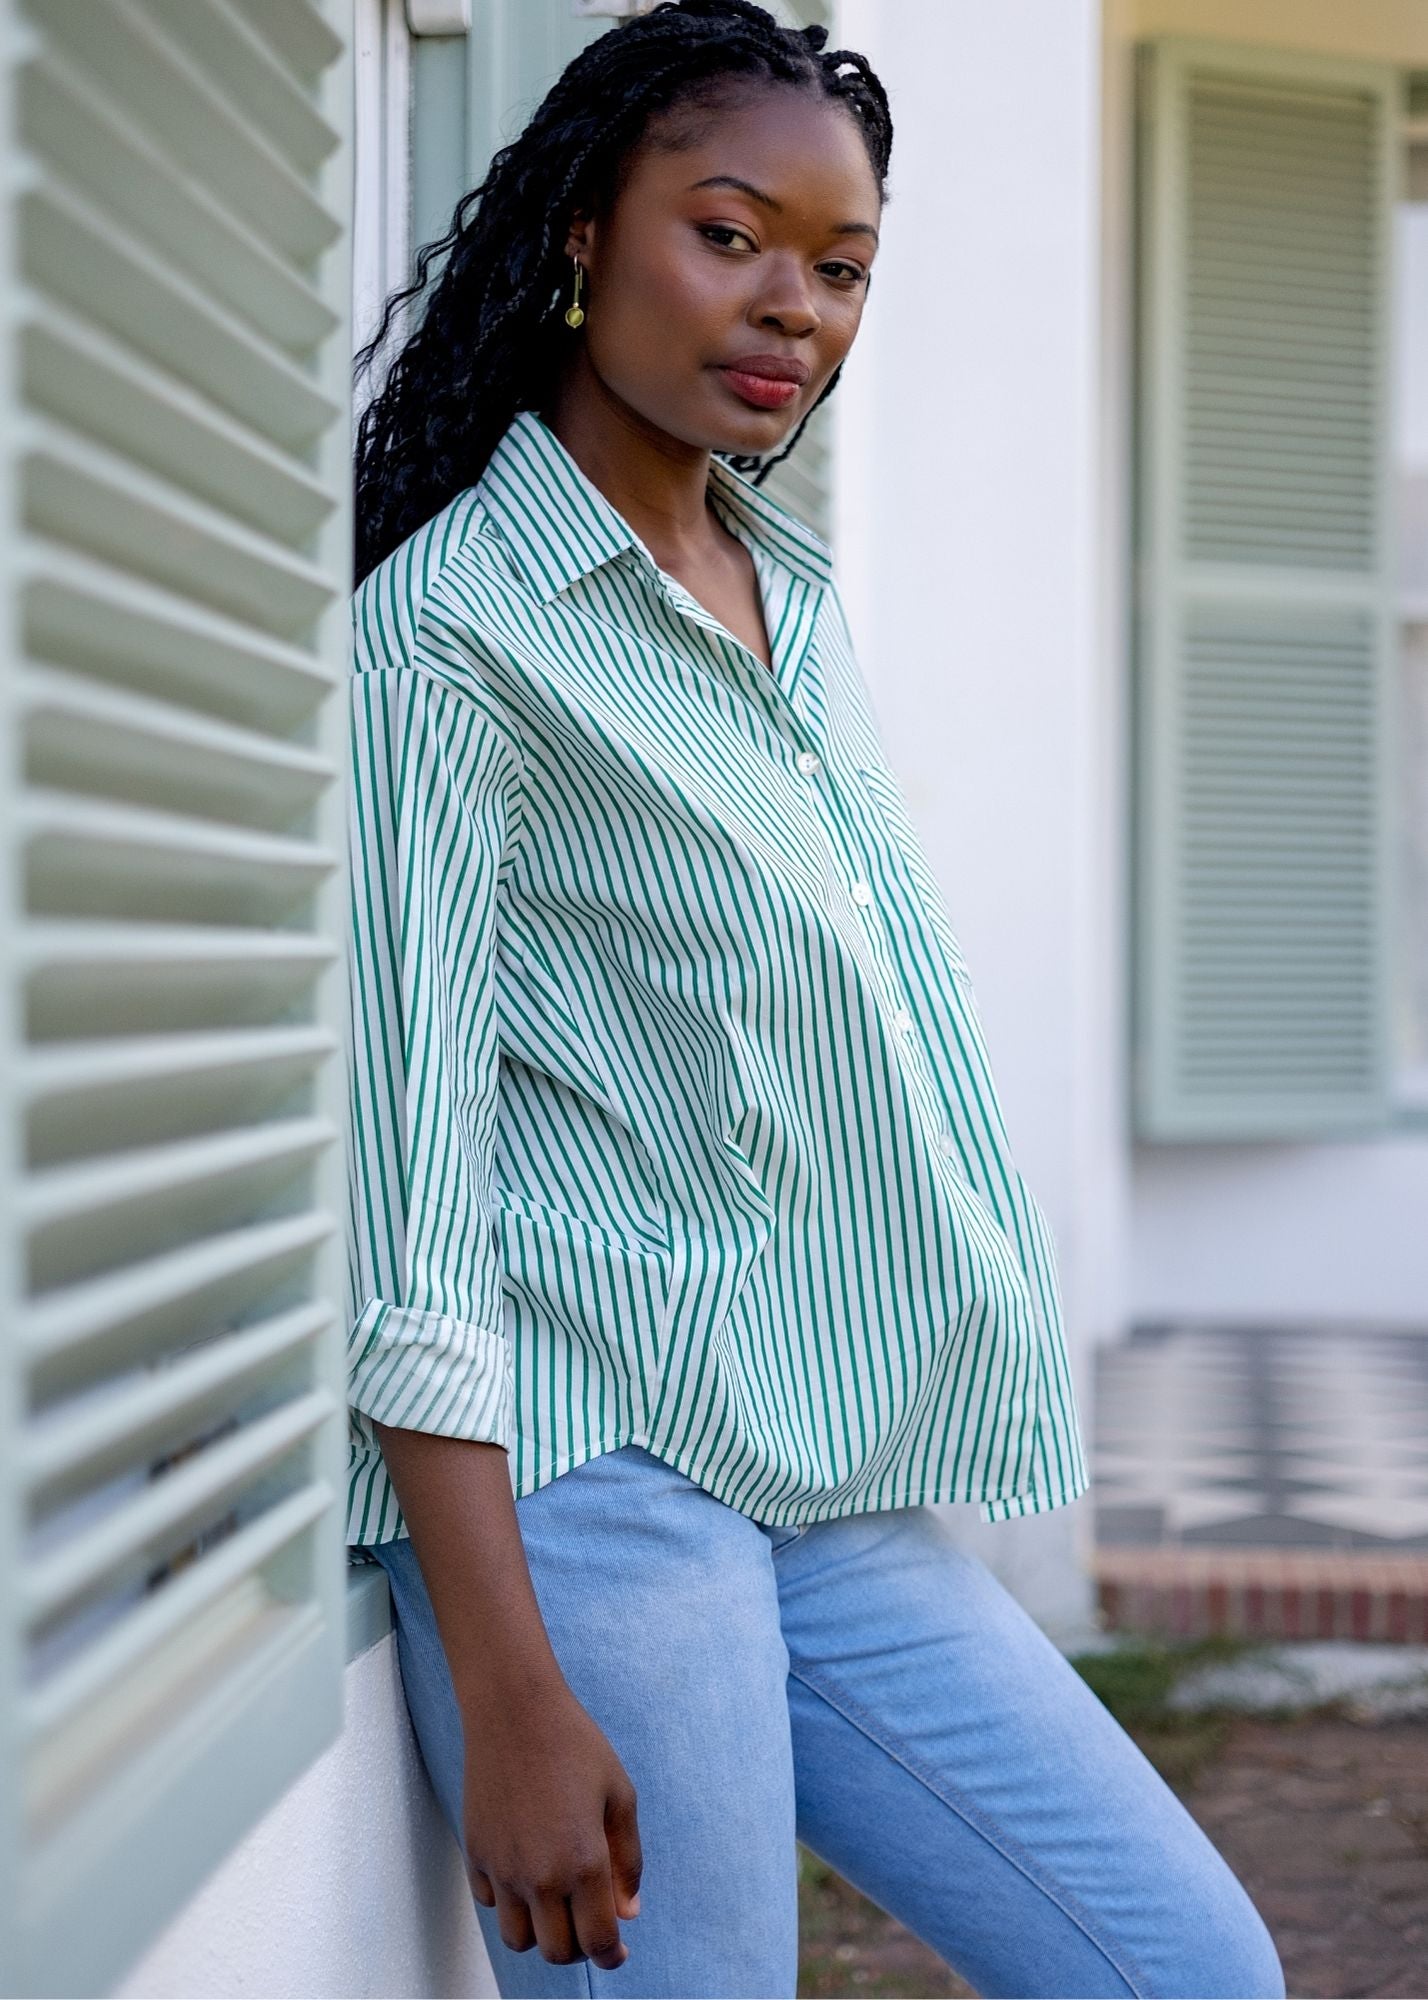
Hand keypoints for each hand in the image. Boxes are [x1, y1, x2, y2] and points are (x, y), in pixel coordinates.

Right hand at [462, 1674, 643, 1967]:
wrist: (515, 1710)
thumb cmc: (574, 1745)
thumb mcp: (620, 1795)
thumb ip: (628, 1860)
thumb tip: (628, 1912)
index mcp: (584, 1862)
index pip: (598, 1941)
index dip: (612, 1955)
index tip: (617, 1952)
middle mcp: (540, 1876)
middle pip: (556, 1952)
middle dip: (577, 1946)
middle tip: (588, 1922)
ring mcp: (502, 1869)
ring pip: (518, 1939)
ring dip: (539, 1931)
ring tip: (556, 1901)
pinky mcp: (475, 1854)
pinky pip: (491, 1903)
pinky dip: (509, 1901)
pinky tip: (525, 1870)